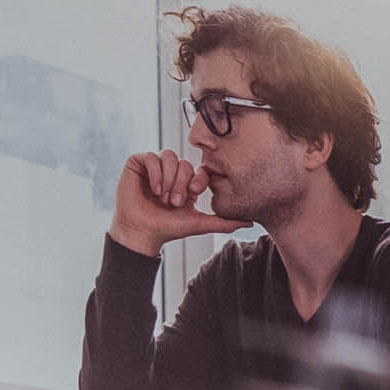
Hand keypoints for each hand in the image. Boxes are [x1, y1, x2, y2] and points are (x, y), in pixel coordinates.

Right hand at [108, 150, 245, 256]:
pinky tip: (155, 190)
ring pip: (169, 157)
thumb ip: (225, 222)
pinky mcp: (138, 163)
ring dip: (169, 179)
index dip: (197, 180)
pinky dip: (155, 174)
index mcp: (186, 182)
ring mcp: (154, 166)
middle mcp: (171, 171)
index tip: (193, 196)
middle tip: (175, 203)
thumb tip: (251, 222)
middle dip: (181, 184)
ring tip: (164, 198)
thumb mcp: (201, 223)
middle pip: (184, 163)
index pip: (198, 168)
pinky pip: (151, 157)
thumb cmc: (169, 228)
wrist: (143, 232)